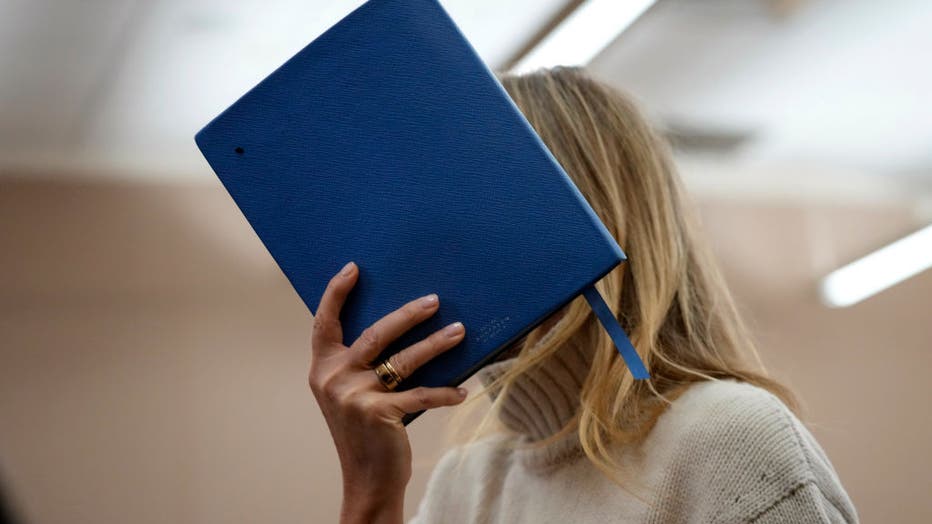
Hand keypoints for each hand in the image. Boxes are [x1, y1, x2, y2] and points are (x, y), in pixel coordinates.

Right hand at [308, 261, 467, 523]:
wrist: (366, 478)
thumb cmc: (363, 432)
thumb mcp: (347, 395)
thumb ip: (357, 365)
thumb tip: (399, 324)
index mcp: (322, 369)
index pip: (324, 323)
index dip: (336, 293)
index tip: (353, 268)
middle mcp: (333, 379)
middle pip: (375, 334)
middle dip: (408, 314)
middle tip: (434, 300)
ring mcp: (355, 396)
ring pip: (403, 360)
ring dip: (435, 344)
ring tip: (459, 331)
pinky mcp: (379, 414)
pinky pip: (420, 395)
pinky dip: (444, 393)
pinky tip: (462, 391)